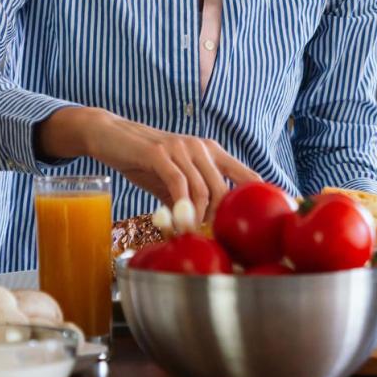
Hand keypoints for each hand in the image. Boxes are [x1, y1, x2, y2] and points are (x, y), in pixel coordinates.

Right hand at [43, 107, 258, 225]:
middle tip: (213, 240)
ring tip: (193, 234)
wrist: (110, 135)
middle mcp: (201, 147)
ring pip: (205, 189)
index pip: (247, 176)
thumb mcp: (172, 181)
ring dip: (200, 218)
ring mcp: (182, 148)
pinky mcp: (160, 153)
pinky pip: (180, 185)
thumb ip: (191, 199)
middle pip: (227, 189)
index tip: (265, 224)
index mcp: (211, 152)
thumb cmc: (143, 160)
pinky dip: (182, 207)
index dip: (260, 199)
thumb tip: (204, 230)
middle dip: (222, 219)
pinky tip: (178, 221)